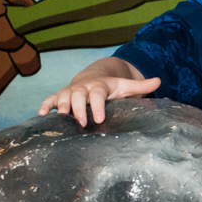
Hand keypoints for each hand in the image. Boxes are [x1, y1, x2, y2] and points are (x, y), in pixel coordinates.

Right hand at [39, 76, 160, 126]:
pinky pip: (49, 99)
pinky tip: (41, 116)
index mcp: (99, 87)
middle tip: (82, 122)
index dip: (98, 106)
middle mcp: (82, 88)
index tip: (99, 119)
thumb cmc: (110, 87)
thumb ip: (141, 85)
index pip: (98, 96)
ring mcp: (69, 91)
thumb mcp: (125, 86)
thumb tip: (159, 80)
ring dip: (60, 106)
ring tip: (62, 118)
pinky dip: (44, 106)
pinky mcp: (59, 96)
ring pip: (62, 97)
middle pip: (78, 96)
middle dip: (79, 108)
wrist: (91, 78)